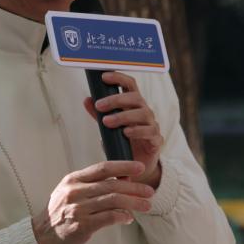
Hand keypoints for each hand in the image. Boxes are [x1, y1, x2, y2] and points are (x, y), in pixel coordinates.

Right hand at [32, 160, 152, 243]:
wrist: (41, 238)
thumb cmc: (59, 215)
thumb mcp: (70, 193)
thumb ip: (90, 186)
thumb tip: (119, 180)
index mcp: (73, 180)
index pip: (102, 168)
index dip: (123, 166)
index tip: (140, 167)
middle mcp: (75, 192)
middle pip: (112, 184)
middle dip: (134, 187)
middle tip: (149, 190)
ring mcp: (78, 208)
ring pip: (113, 200)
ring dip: (133, 202)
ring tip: (147, 205)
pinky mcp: (81, 225)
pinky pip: (108, 217)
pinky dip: (122, 216)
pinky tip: (129, 218)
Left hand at [83, 71, 163, 187]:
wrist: (136, 166)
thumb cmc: (123, 142)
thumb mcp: (108, 128)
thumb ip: (99, 115)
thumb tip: (87, 100)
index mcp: (133, 105)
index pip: (129, 85)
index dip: (118, 78)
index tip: (104, 77)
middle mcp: (144, 111)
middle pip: (135, 97)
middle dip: (116, 99)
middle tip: (99, 106)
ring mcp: (152, 125)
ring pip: (142, 113)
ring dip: (123, 116)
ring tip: (107, 122)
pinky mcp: (156, 140)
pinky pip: (150, 131)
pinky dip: (137, 131)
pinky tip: (125, 133)